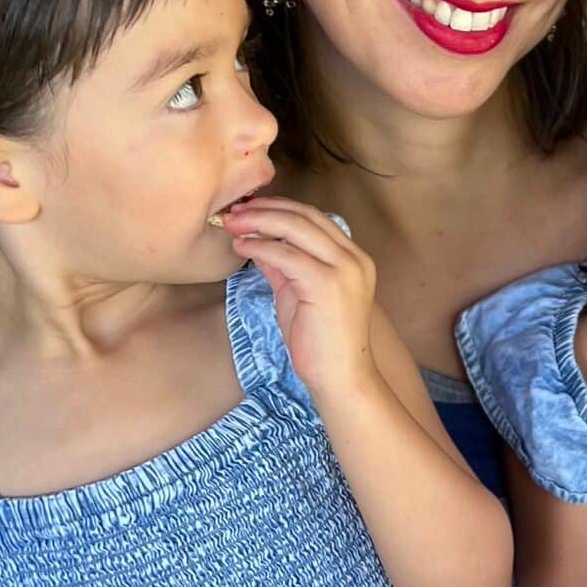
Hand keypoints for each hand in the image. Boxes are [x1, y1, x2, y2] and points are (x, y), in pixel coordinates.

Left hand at [221, 197, 378, 403]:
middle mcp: (354, 258)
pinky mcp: (327, 284)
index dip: (280, 207)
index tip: (250, 208)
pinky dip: (259, 247)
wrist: (340, 379)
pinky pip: (285, 254)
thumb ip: (284, 266)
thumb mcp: (298, 294)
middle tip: (234, 211)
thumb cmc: (320, 344)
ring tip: (232, 224)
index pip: (314, 217)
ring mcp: (344, 269)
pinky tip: (241, 247)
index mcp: (353, 258)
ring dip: (258, 222)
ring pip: (295, 228)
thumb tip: (258, 241)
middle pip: (305, 215)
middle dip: (265, 209)